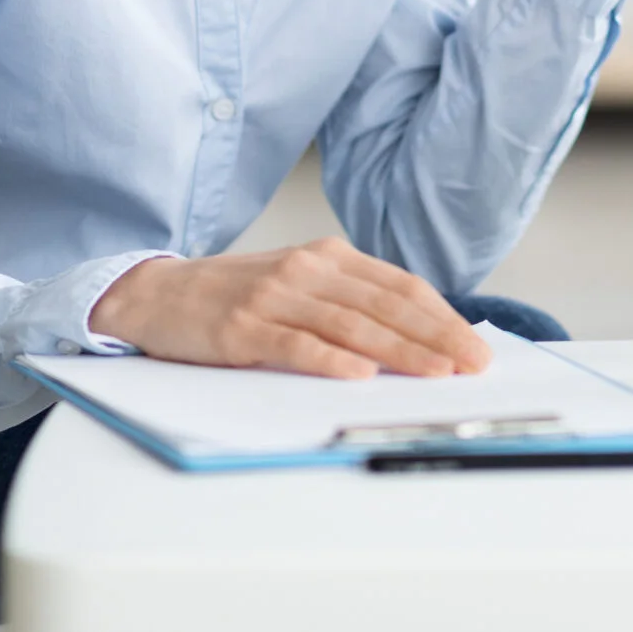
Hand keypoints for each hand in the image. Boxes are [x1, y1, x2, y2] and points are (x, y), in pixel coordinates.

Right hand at [87, 236, 491, 377]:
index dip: (442, 317)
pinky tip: (362, 374)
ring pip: (352, 325)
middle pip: (386, 306)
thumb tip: (417, 338)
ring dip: (401, 351)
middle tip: (472, 365)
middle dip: (437, 338)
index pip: (401, 287)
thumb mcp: (299, 284)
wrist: (158, 294)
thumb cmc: (238, 296)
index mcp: (329, 257)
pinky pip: (297, 344)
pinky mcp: (244, 327)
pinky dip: (332, 360)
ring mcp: (275, 296)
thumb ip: (348, 301)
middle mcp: (308, 270)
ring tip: (437, 373)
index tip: (474, 346)